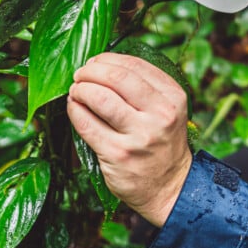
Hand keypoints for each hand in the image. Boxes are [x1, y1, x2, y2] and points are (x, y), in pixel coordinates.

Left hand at [67, 52, 192, 227]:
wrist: (170, 187)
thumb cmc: (162, 143)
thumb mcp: (168, 110)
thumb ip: (146, 87)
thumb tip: (103, 64)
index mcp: (173, 97)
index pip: (136, 66)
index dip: (109, 59)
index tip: (95, 62)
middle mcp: (160, 114)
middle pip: (117, 77)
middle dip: (92, 71)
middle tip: (80, 74)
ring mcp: (139, 136)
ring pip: (101, 98)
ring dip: (81, 89)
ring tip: (76, 90)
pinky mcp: (118, 155)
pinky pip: (87, 125)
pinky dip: (75, 111)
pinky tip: (74, 107)